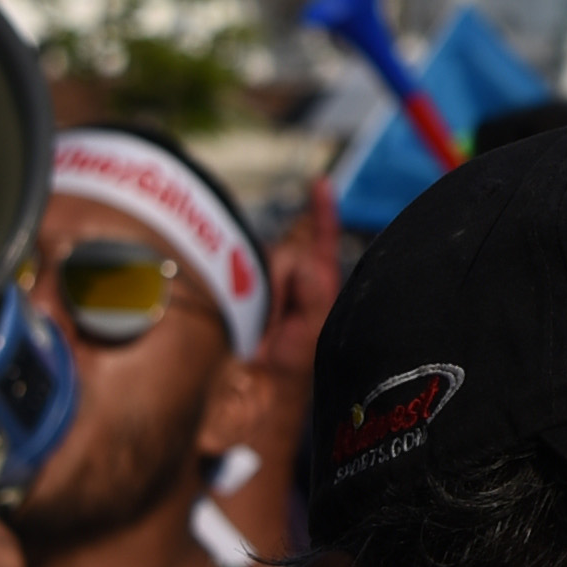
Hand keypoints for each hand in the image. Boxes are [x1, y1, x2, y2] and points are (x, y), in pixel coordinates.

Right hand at [263, 179, 348, 379]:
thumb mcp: (314, 327)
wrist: (259, 382)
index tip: (320, 184)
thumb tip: (304, 265)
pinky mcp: (244, 287)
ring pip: (264, 263)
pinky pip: (243, 272)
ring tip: (269, 327)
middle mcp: (292, 274)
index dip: (322, 209)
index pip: (323, 237)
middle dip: (285, 279)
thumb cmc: (294, 360)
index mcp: (319, 279)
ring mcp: (266, 279)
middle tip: (283, 321)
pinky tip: (257, 317)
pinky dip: (252, 293)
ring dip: (268, 294)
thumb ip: (313, 295)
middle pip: (288, 251)